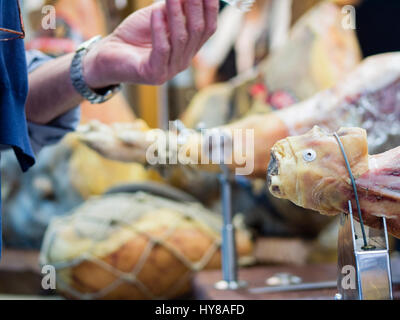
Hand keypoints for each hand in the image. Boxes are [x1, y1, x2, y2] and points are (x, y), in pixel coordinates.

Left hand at [83, 0, 218, 87]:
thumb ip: (173, 6)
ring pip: (181, 39)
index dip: (210, 6)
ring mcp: (170, 69)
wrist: (109, 56)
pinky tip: (156, 14)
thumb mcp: (158, 16)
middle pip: (197, 31)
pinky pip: (162, 50)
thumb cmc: (134, 36)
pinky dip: (159, 30)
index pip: (208, 27)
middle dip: (195, 6)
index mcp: (188, 48)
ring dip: (177, 14)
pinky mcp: (154, 74)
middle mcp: (183, 60)